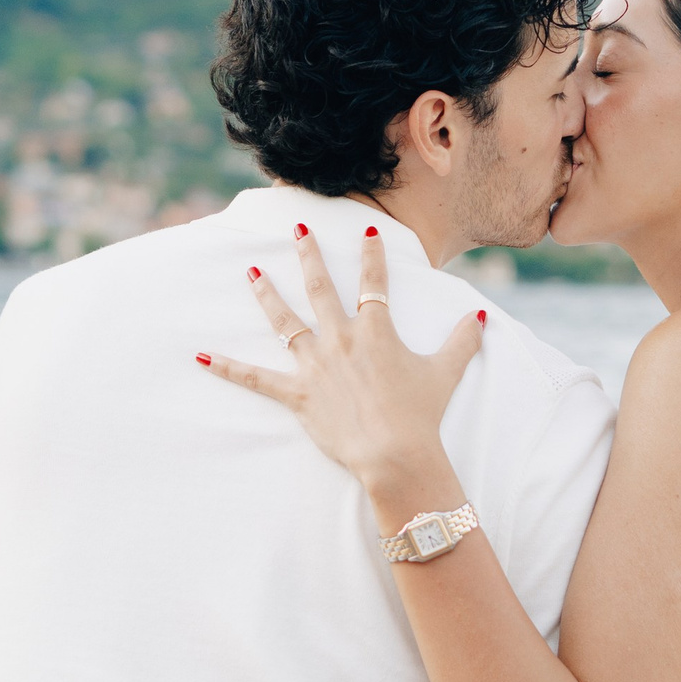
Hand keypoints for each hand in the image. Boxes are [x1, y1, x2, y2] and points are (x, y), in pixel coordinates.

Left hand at [203, 224, 483, 513]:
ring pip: (284, 320)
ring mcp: (315, 364)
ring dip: (266, 294)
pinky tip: (201, 354)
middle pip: (320, 287)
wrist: (394, 453)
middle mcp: (341, 338)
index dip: (373, 253)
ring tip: (251, 271)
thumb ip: (463, 341)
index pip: (373, 281)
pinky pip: (255, 377)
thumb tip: (480, 317)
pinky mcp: (297, 393)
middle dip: (309, 254)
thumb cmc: (421, 414)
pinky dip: (226, 366)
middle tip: (298, 228)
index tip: (369, 228)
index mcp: (375, 330)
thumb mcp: (446, 373)